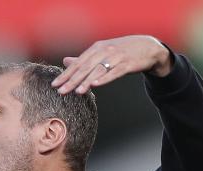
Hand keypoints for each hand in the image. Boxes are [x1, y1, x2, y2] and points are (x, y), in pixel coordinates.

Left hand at [51, 35, 172, 94]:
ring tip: (76, 91)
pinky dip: (104, 78)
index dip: (66, 74)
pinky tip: (95, 85)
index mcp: (96, 48)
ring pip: (98, 71)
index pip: (78, 63)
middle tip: (61, 91)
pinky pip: (114, 72)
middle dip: (72, 80)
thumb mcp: (102, 52)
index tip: (55, 84)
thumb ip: (84, 59)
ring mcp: (116, 57)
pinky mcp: (127, 64)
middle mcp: (104, 51)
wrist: (147, 47)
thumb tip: (65, 61)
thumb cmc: (122, 51)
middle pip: (85, 67)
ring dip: (86, 81)